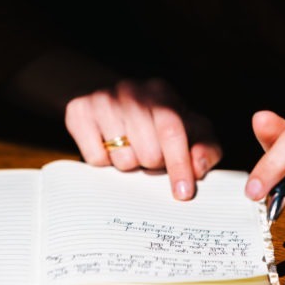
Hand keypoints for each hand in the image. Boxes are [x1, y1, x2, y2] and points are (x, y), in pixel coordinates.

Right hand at [64, 78, 222, 200]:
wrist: (113, 99)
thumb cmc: (160, 122)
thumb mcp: (191, 130)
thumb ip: (206, 149)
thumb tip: (198, 168)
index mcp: (163, 94)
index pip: (171, 130)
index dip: (179, 164)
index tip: (183, 193)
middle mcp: (131, 91)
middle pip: (147, 152)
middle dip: (154, 165)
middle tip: (151, 157)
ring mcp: (102, 99)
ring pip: (122, 159)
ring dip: (130, 164)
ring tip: (131, 149)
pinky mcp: (79, 111)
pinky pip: (96, 159)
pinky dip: (106, 162)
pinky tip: (110, 146)